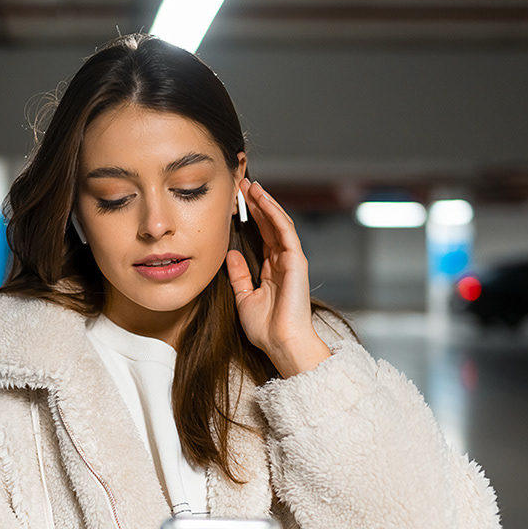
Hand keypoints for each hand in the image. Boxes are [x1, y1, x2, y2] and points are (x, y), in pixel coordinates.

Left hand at [226, 178, 330, 377]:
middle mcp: (283, 261)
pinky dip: (274, 213)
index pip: (262, 236)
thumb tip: (231, 254)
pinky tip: (262, 200)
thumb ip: (239, 274)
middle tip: (242, 185)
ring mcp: (291, 259)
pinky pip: (285, 230)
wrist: (281, 343)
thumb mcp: (244, 297)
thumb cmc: (266, 328)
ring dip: (265, 203)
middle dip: (256, 204)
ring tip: (251, 186)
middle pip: (270, 225)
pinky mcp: (296, 260)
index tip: (236, 202)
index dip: (250, 218)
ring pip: (278, 223)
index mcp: (273, 270)